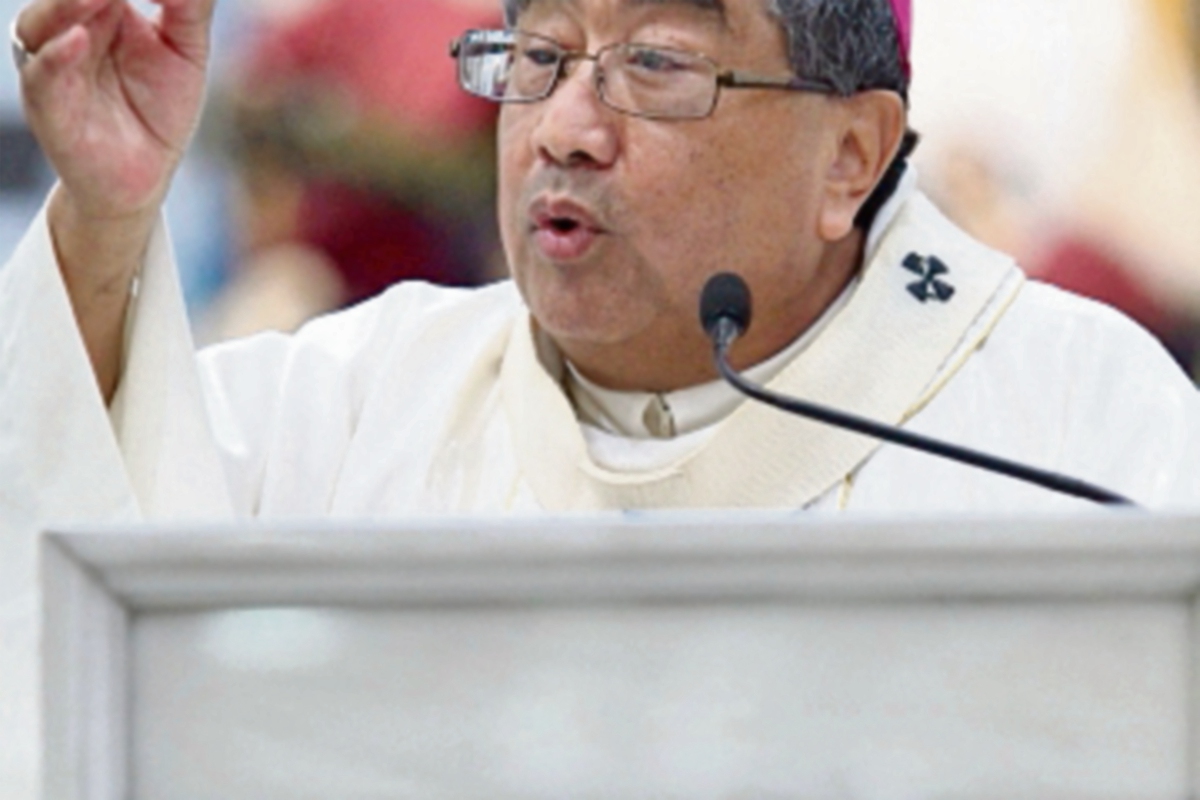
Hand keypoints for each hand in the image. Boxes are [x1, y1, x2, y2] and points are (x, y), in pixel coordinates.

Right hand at [15, 0, 215, 220]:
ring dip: (68, 3)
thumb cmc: (160, 109)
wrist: (142, 176)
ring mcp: (52, 61)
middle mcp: (68, 25)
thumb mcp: (186, 51)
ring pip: (44, 19)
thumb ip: (188, 7)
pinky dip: (57, 54)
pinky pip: (42, 72)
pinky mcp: (46, 101)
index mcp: (101, 5)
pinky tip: (80, 40)